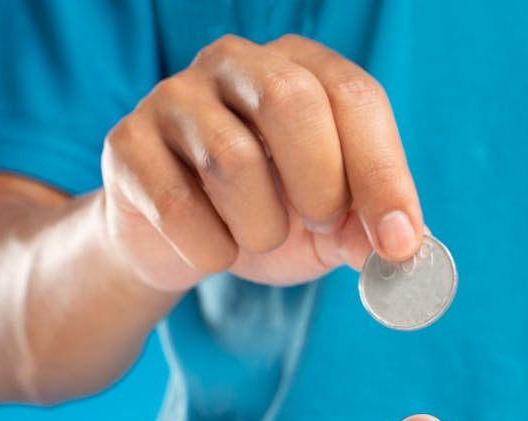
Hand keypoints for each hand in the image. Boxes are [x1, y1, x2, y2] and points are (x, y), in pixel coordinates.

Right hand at [100, 33, 424, 292]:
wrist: (178, 245)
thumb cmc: (265, 218)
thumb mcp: (328, 229)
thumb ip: (366, 230)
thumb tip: (401, 245)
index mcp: (300, 67)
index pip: (355, 97)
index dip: (383, 174)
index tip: (397, 242)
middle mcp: (236, 63)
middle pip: (293, 101)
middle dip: (320, 186)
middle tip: (320, 228)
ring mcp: (174, 97)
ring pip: (233, 160)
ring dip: (260, 227)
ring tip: (257, 238)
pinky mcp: (127, 143)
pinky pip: (178, 205)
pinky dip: (209, 249)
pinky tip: (211, 248)